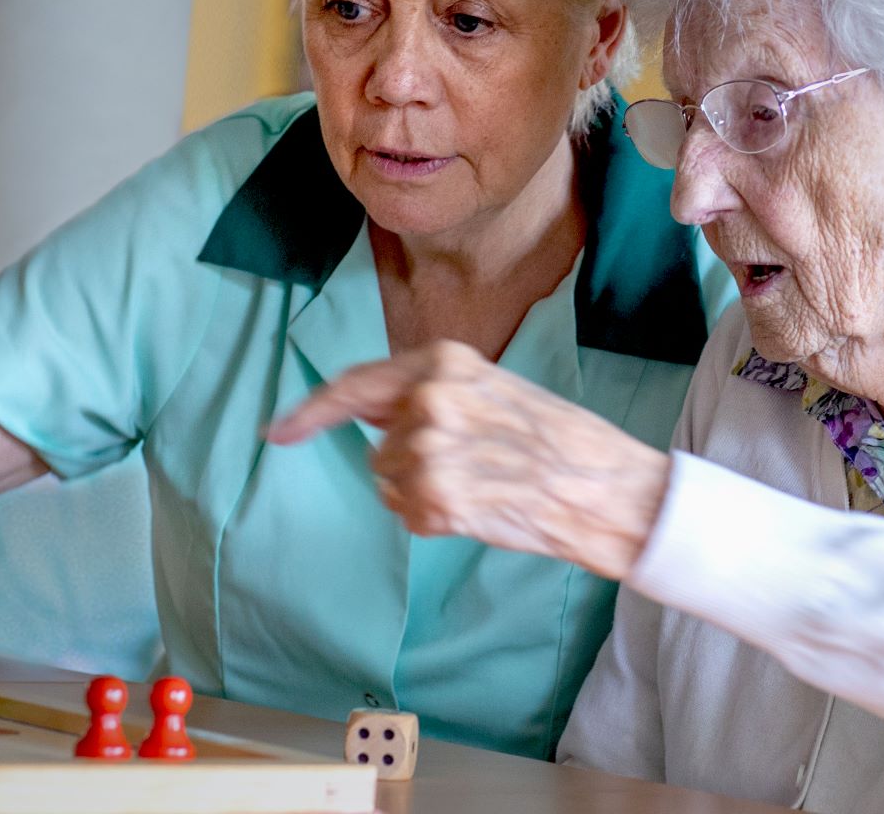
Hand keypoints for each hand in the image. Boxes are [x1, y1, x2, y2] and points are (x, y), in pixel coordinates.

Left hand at [268, 341, 671, 580]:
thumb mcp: (492, 390)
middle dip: (405, 465)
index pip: (354, 385)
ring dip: (423, 493)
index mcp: (444, 363)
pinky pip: (408, 515)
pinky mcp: (438, 499)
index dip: (310, 412)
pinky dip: (433, 520)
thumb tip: (368, 414)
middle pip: (378, 446)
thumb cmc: (558, 441)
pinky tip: (478, 509)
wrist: (606, 487)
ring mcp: (432, 450)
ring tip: (482, 485)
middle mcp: (430, 399)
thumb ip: (429, 393)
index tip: (277, 433)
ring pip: (389, 483)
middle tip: (468, 469)